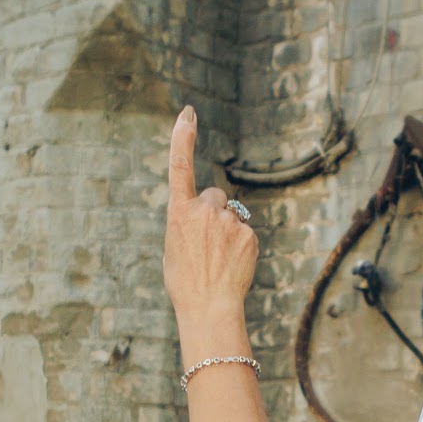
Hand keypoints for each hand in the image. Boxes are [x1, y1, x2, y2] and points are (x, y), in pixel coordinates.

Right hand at [164, 107, 259, 333]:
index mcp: (178, 213)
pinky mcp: (248, 234)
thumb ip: (186, 224)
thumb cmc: (185, 284)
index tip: (188, 113)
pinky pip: (246, 232)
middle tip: (208, 245)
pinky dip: (242, 246)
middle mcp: (203, 211)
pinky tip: (233, 265)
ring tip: (220, 261)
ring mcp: (228, 222)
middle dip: (214, 213)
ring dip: (228, 232)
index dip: (182, 137)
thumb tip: (201, 220)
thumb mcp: (174, 248)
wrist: (209, 308)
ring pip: (232, 217)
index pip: (179, 167)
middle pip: (215, 197)